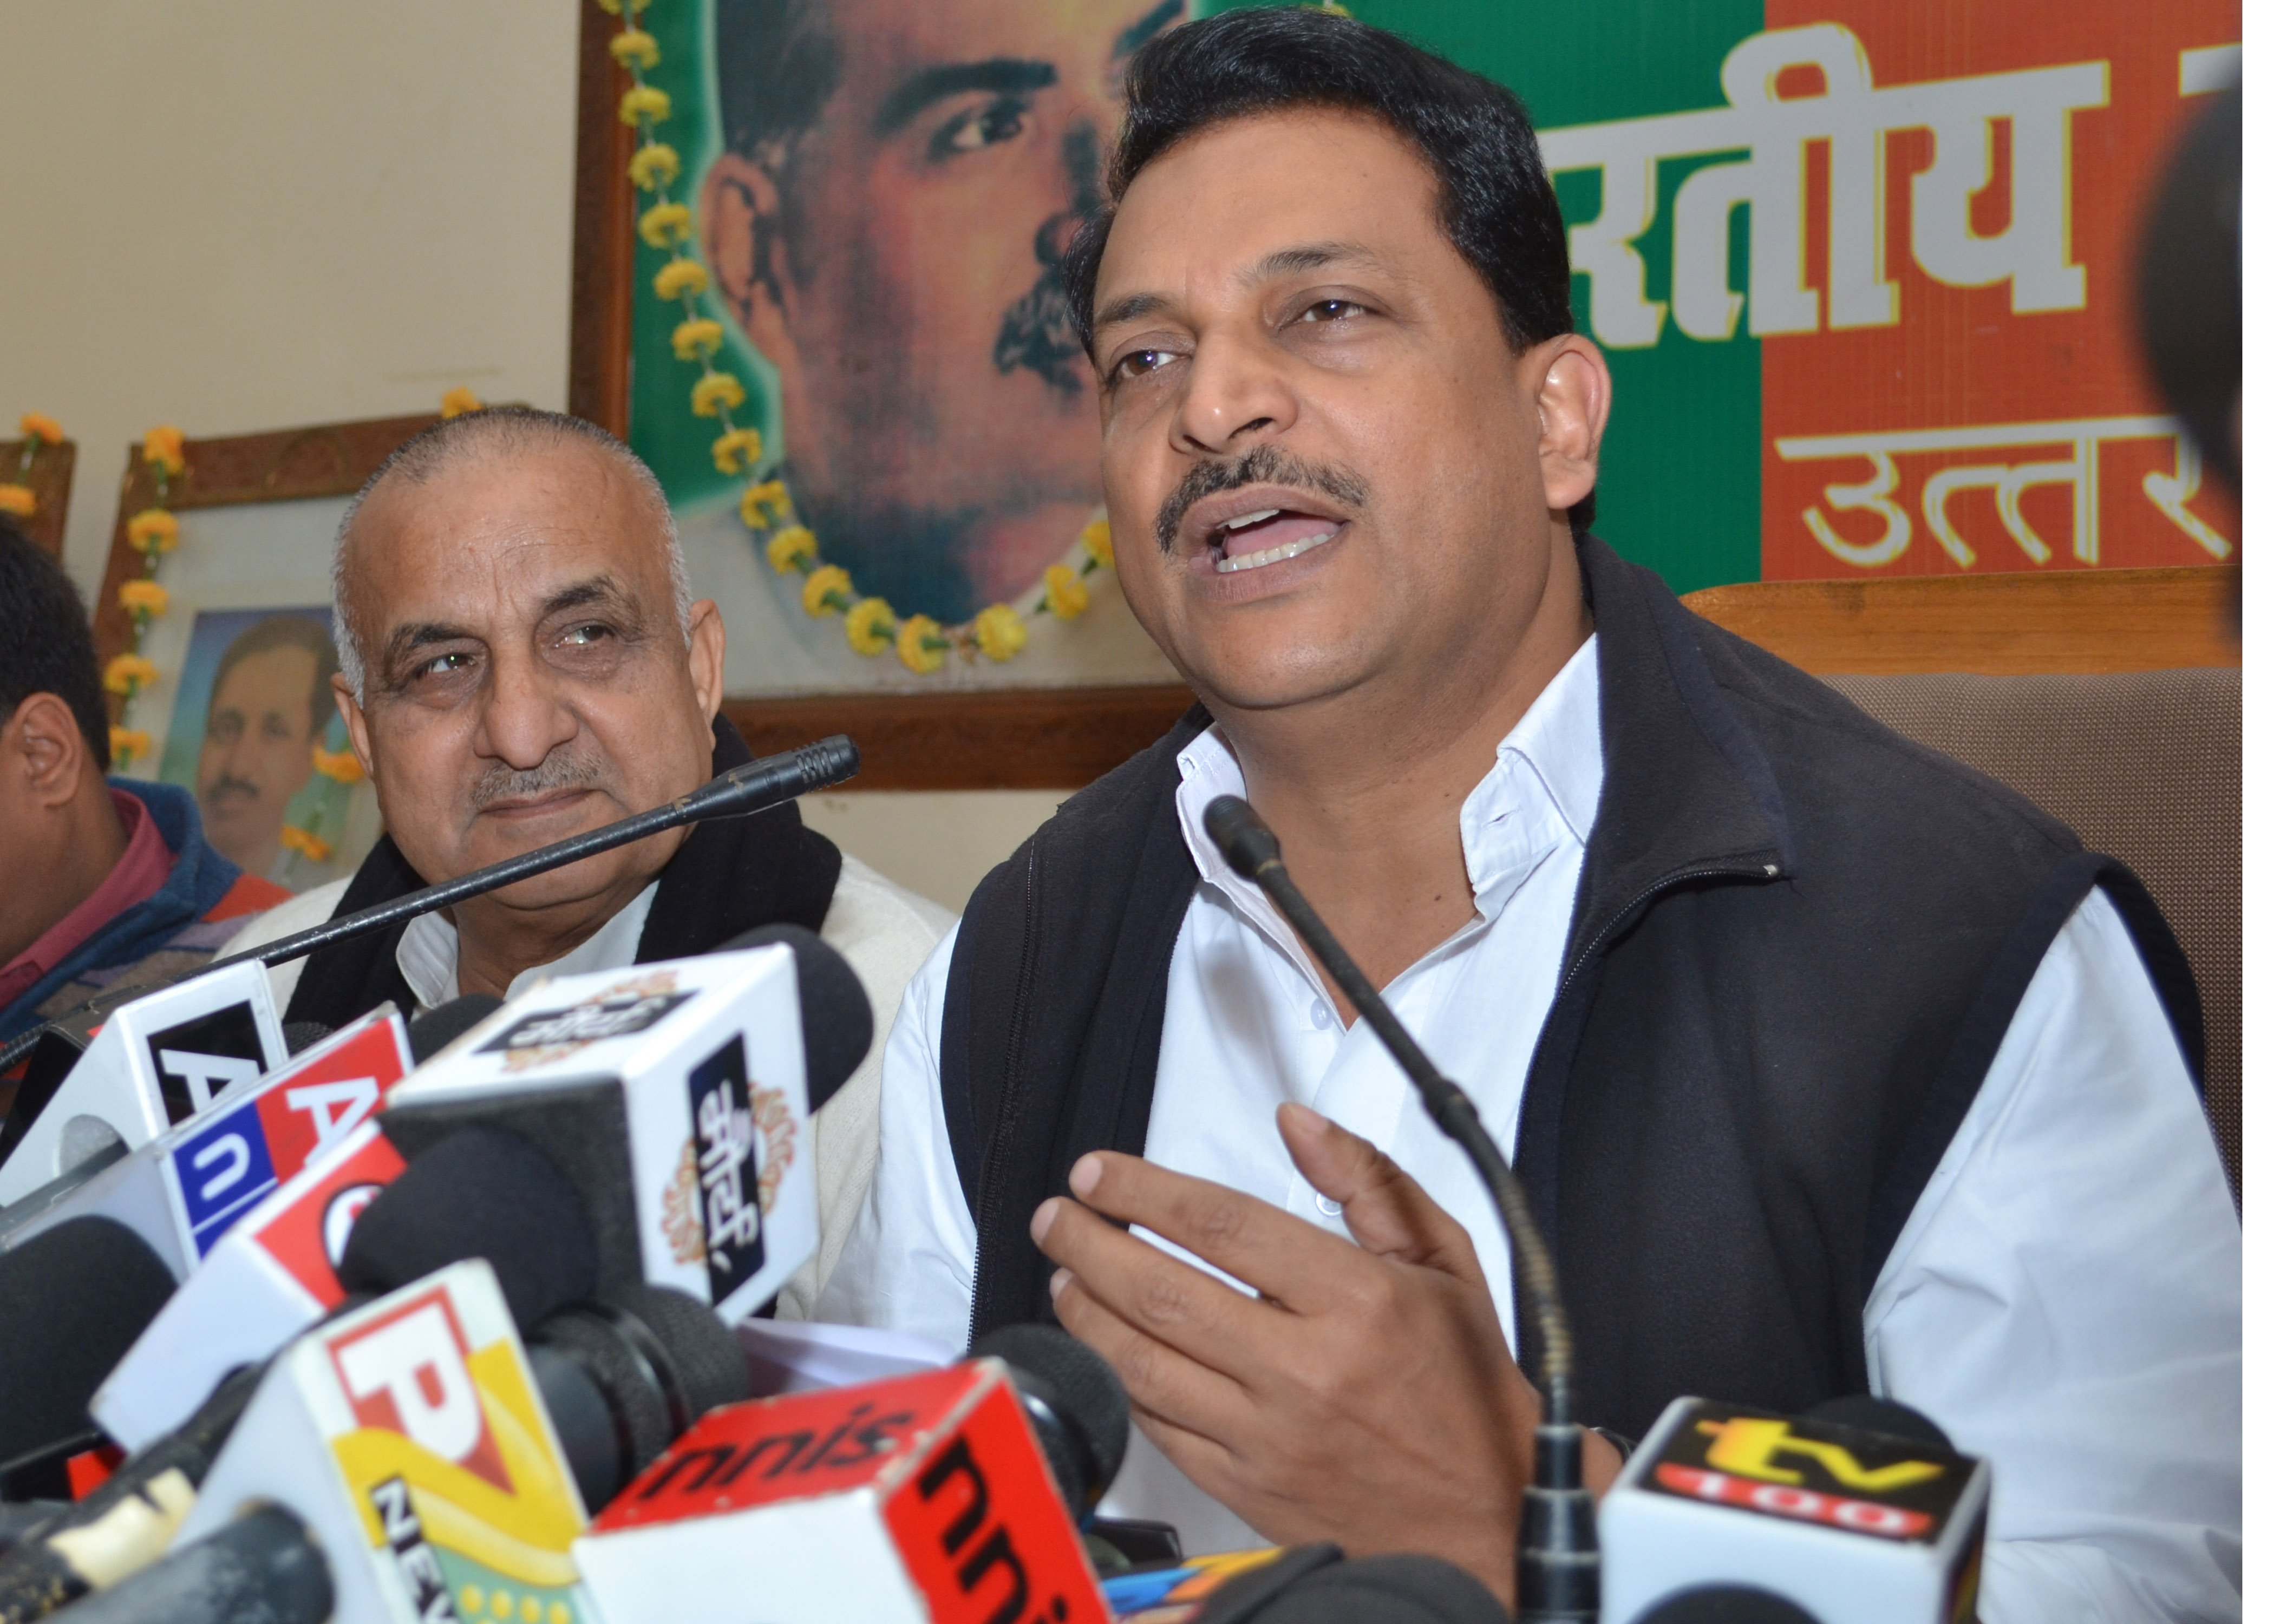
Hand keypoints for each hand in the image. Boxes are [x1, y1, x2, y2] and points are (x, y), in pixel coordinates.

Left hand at [1031, 1102, 1618, 1606]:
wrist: (1490, 1512)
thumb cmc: (1464, 1383)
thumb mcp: (1445, 1260)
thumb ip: (1369, 1181)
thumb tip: (1297, 1123)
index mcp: (1356, 1300)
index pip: (1221, 1224)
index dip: (1144, 1190)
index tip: (1099, 1173)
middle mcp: (1305, 1367)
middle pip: (1163, 1290)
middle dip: (1089, 1243)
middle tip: (1056, 1216)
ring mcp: (1268, 1434)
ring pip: (1143, 1363)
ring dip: (1085, 1312)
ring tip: (1063, 1274)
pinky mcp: (1246, 1487)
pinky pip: (1157, 1427)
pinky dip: (1116, 1381)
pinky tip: (1101, 1347)